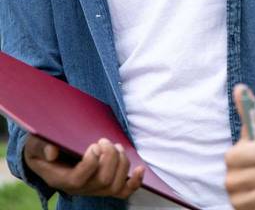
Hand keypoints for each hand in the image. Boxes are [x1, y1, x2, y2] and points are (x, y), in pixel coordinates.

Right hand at [23, 134, 144, 198]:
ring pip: (115, 185)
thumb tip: (52, 152)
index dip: (90, 163)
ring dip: (121, 163)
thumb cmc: (43, 148)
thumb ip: (41, 146)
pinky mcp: (105, 186)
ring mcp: (94, 189)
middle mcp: (79, 188)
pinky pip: (123, 192)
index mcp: (61, 179)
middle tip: (104, 140)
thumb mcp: (35, 144)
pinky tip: (139, 168)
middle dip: (109, 157)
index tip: (93, 144)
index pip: (79, 179)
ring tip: (115, 146)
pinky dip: (134, 182)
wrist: (48, 160)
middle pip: (102, 180)